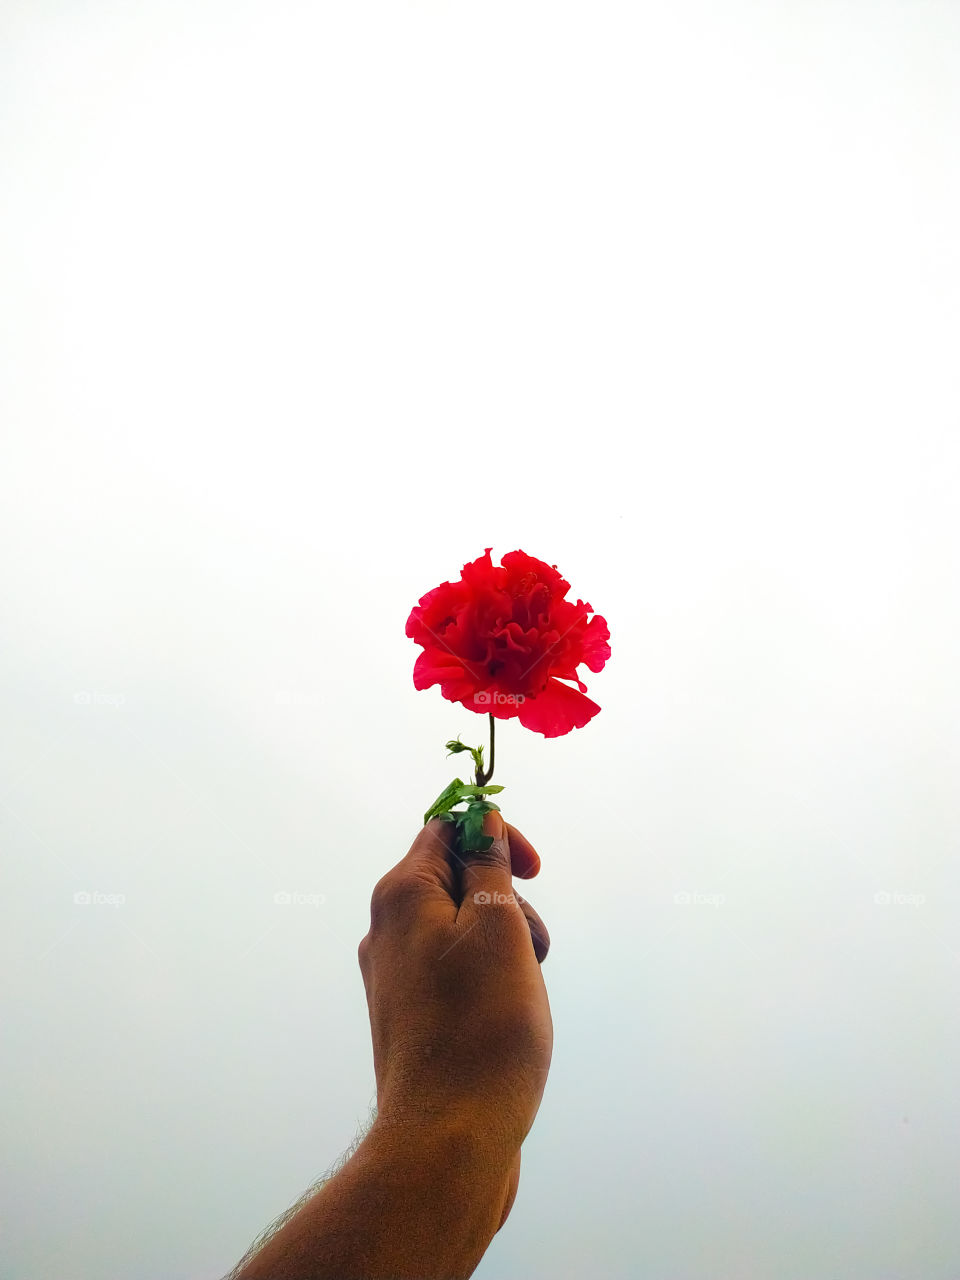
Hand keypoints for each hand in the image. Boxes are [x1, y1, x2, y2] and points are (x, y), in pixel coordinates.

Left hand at [358, 810, 552, 1216]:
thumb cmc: (482, 1028)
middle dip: (507, 900)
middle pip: (457, 880)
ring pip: (463, 929)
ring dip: (506, 942)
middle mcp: (387, 930)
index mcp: (401, 896)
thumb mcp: (498, 926)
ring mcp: (396, 976)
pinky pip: (457, 971)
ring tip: (524, 989)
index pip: (445, 828)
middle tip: (531, 946)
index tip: (532, 869)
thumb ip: (488, 866)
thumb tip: (481, 821)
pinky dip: (491, 979)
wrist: (449, 1140)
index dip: (493, 834)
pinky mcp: (412, 1015)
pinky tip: (510, 1016)